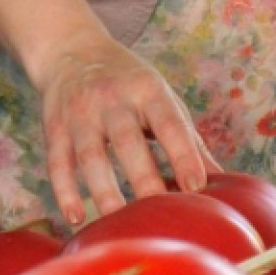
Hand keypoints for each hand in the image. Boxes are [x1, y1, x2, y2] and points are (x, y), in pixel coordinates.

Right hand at [32, 30, 216, 223]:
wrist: (72, 51)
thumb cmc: (129, 83)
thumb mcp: (161, 97)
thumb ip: (188, 138)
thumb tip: (221, 179)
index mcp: (147, 90)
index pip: (168, 123)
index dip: (182, 154)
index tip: (196, 186)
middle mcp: (112, 99)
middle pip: (127, 142)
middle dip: (143, 178)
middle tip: (159, 215)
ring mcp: (80, 114)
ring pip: (91, 156)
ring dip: (104, 191)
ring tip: (117, 223)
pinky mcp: (54, 128)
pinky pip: (58, 163)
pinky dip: (65, 191)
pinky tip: (76, 217)